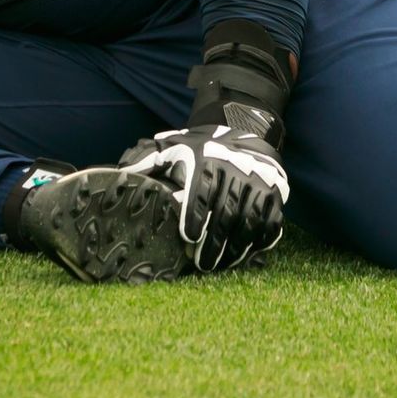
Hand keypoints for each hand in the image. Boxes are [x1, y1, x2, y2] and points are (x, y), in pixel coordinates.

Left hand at [119, 118, 288, 271]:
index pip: (202, 191)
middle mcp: (236, 171)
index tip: (188, 238)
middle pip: (226, 212)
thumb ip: (148, 160)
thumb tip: (122, 173)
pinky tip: (245, 254)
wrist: (245, 133)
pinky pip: (270, 223)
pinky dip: (259, 241)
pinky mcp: (275, 195)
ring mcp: (259, 184)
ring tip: (221, 265)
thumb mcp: (174, 147)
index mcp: (207, 161)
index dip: (195, 215)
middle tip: (202, 264)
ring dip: (235, 247)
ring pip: (249, 221)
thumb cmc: (201, 148)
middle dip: (214, 242)